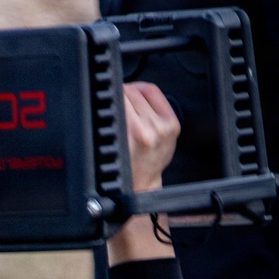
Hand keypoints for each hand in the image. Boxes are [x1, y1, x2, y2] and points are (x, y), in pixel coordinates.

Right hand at [107, 82, 180, 265]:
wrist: (142, 186)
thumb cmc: (124, 170)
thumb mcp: (112, 147)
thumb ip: (112, 121)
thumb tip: (111, 97)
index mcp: (136, 134)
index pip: (121, 97)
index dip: (110, 93)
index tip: (105, 95)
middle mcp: (153, 129)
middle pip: (132, 92)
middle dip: (120, 93)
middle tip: (113, 100)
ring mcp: (165, 126)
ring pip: (144, 92)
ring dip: (132, 93)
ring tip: (124, 100)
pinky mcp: (173, 125)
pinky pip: (158, 97)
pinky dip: (146, 94)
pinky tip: (139, 100)